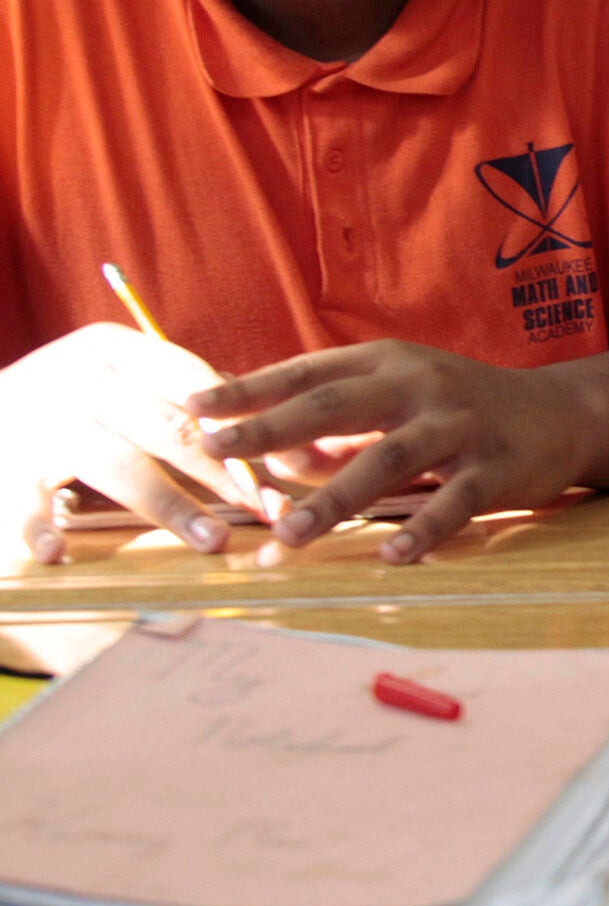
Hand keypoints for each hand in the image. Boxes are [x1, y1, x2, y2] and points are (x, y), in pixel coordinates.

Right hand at [4, 324, 264, 561]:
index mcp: (115, 351)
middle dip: (223, 470)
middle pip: (167, 426)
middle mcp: (78, 380)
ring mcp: (40, 423)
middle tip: (266, 508)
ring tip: (212, 540)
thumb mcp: (124, 381)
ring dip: (170, 504)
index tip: (284, 459)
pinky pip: (26, 502)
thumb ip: (188, 401)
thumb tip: (279, 438)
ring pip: (118, 465)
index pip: (192, 382)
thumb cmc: (78, 402)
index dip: (240, 421)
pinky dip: (39, 528)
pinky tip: (57, 554)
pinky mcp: (6, 468)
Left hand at [187, 340, 602, 562]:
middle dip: (272, 428)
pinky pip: (455, 501)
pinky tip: (392, 556)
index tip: (195, 405)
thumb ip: (338, 428)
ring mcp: (461, 425)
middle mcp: (422, 386)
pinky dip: (423, 529)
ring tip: (286, 532)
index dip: (251, 389)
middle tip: (215, 450)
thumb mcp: (399, 404)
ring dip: (334, 498)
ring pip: (388, 459)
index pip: (308, 373)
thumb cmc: (462, 410)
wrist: (563, 414)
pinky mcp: (498, 466)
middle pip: (336, 404)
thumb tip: (270, 456)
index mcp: (390, 364)